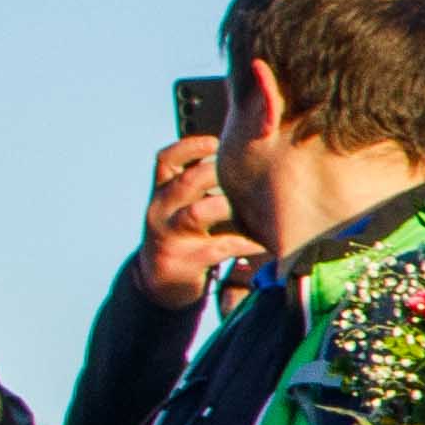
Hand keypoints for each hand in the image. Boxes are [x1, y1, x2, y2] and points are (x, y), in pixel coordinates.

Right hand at [139, 137, 262, 310]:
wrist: (160, 281)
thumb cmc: (184, 234)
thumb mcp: (183, 206)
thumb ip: (201, 183)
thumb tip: (242, 152)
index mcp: (161, 192)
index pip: (165, 160)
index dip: (189, 147)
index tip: (216, 142)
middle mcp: (160, 211)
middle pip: (185, 183)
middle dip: (216, 175)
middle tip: (245, 176)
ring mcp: (169, 237)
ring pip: (197, 213)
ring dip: (228, 207)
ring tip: (254, 209)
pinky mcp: (183, 262)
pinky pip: (219, 248)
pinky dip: (244, 243)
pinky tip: (264, 244)